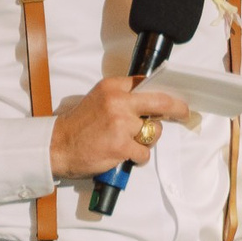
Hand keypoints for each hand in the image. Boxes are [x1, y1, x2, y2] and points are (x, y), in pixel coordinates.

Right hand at [48, 76, 194, 179]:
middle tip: (184, 113)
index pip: (146, 83)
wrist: (57, 146)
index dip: (163, 92)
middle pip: (161, 101)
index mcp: (111, 87)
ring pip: (153, 131)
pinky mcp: (121, 146)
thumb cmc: (78, 126)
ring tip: (131, 142)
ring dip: (147, 139)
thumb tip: (151, 103)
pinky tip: (125, 155)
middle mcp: (117, 102)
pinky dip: (138, 157)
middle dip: (178, 108)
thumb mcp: (98, 100)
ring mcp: (121, 124)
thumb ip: (121, 98)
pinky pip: (144, 153)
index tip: (173, 98)